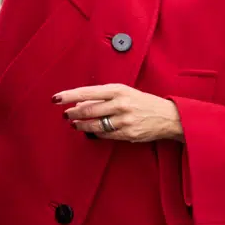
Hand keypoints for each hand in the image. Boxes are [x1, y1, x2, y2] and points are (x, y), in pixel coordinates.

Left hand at [54, 84, 184, 142]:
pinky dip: (96, 133)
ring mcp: (124, 119)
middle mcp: (120, 103)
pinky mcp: (128, 133)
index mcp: (117, 90)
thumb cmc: (142, 102)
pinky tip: (91, 131)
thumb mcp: (124, 92)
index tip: (56, 98)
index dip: (69, 96)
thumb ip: (102, 96)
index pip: (87, 92)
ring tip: (75, 124)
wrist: (168, 116)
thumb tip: (79, 103)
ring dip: (81, 125)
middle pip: (88, 110)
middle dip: (73, 113)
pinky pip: (105, 135)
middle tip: (66, 115)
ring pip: (94, 124)